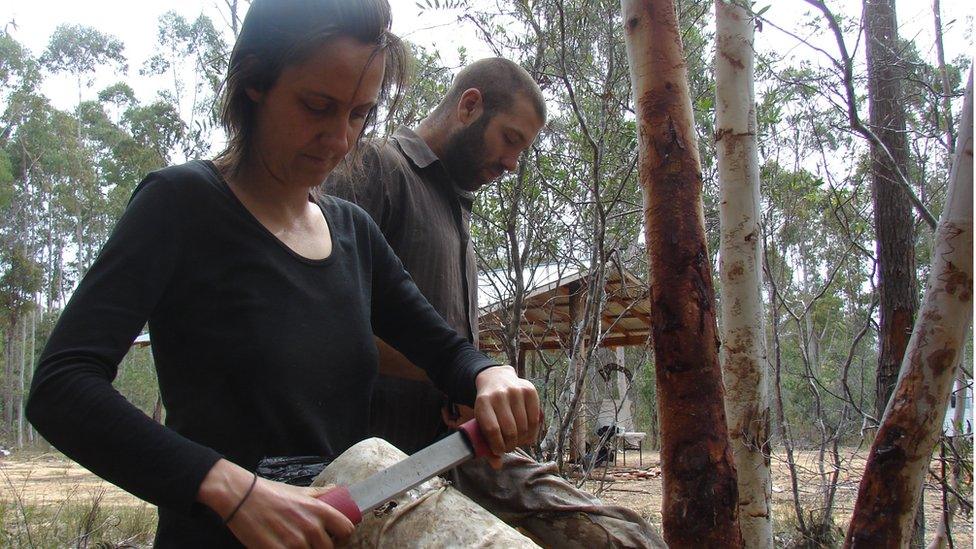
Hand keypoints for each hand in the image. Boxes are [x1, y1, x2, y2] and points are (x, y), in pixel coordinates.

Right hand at [198, 459, 353, 547]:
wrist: (241, 497)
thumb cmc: (271, 493)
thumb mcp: (299, 490)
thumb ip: (320, 494)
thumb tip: (339, 491)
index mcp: (319, 509)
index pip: (346, 529)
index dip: (343, 536)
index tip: (336, 538)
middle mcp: (310, 526)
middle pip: (329, 548)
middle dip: (322, 547)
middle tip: (312, 543)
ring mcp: (295, 541)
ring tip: (294, 542)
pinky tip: (283, 546)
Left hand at [473, 365, 540, 468]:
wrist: (496, 378)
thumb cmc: (488, 406)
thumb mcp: (481, 420)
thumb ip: (487, 442)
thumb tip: (497, 465)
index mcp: (483, 402)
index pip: (492, 430)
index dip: (497, 445)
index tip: (498, 451)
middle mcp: (500, 395)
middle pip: (510, 430)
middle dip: (511, 445)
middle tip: (509, 447)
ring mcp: (515, 391)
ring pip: (524, 426)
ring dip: (522, 440)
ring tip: (518, 441)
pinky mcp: (530, 390)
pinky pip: (535, 418)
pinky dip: (533, 431)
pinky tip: (527, 434)